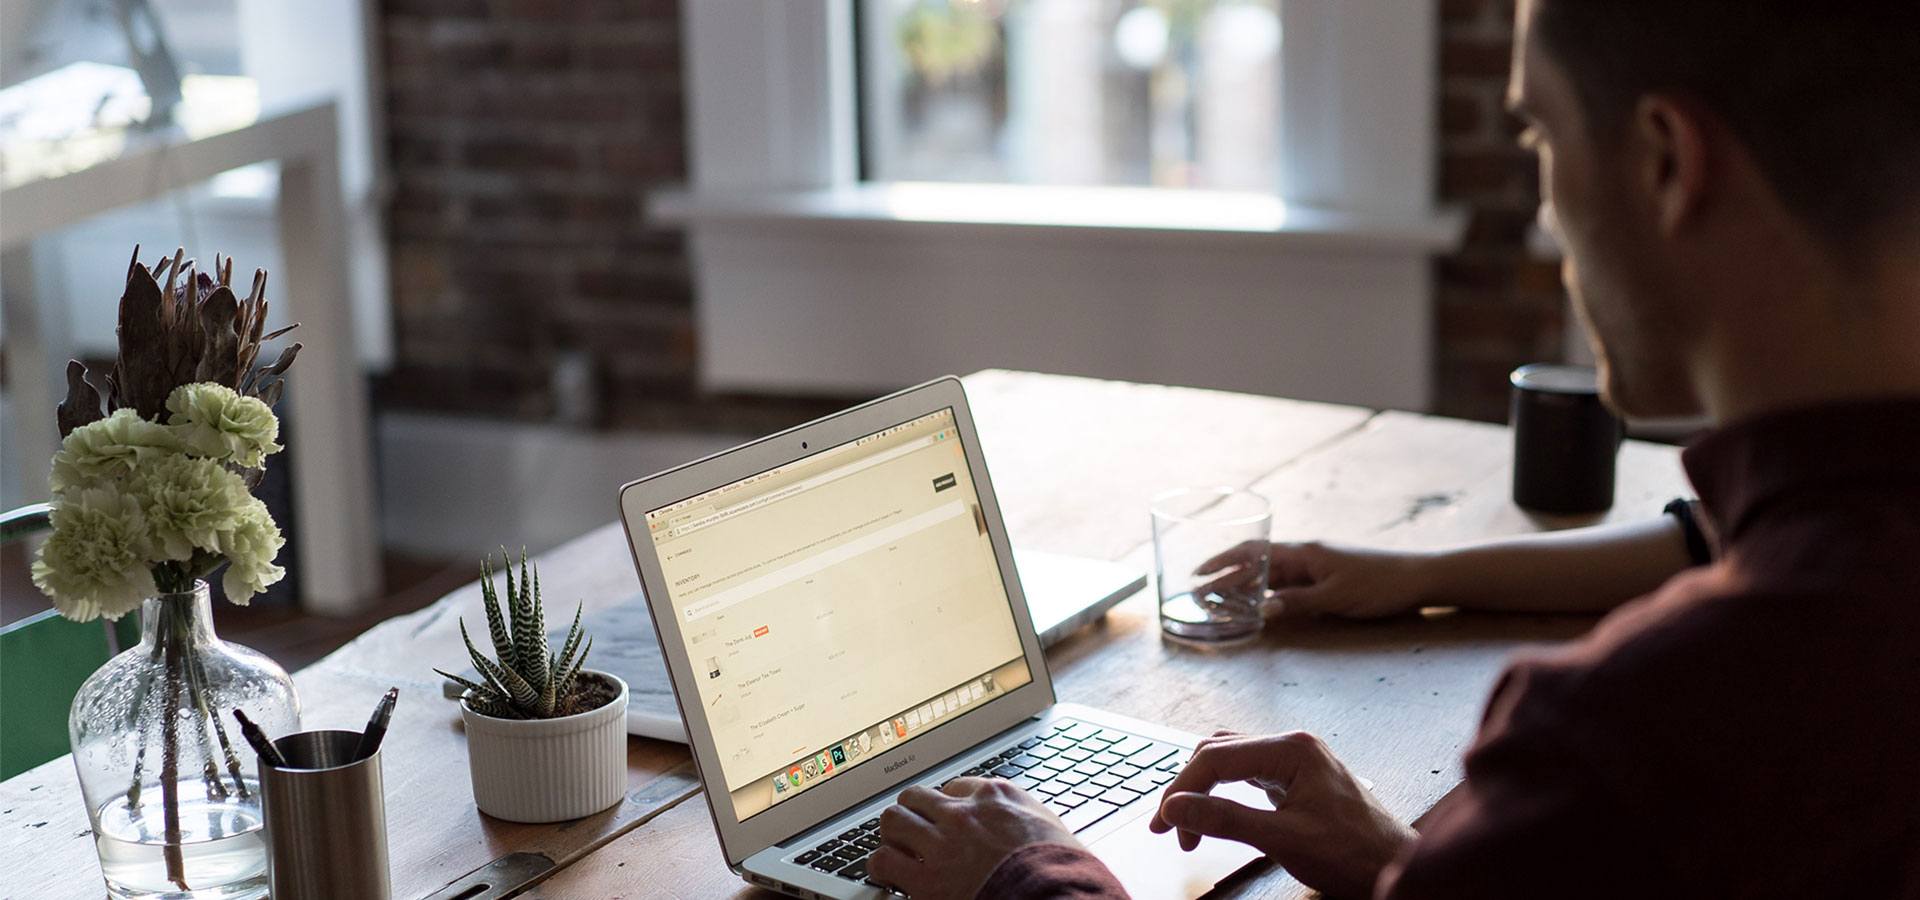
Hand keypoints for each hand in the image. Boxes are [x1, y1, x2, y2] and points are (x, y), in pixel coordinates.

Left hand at [869, 777, 1080, 899]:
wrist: (1054, 898)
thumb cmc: (1063, 871)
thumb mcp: (1052, 829)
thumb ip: (1026, 819)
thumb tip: (1023, 826)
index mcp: (996, 797)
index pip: (957, 786)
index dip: (950, 805)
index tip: (949, 819)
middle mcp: (963, 814)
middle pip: (916, 797)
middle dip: (913, 814)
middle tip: (915, 831)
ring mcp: (940, 844)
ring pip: (893, 820)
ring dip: (893, 836)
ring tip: (897, 850)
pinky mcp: (924, 879)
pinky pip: (882, 861)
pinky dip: (882, 867)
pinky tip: (890, 876)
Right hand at [1149, 731, 1415, 899]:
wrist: (1396, 868)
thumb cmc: (1355, 854)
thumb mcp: (1283, 839)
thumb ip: (1226, 820)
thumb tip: (1176, 808)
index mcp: (1292, 749)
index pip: (1216, 757)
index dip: (1183, 789)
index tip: (1165, 823)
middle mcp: (1293, 746)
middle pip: (1218, 753)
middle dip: (1188, 789)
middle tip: (1169, 828)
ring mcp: (1296, 761)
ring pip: (1231, 761)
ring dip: (1204, 790)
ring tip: (1187, 825)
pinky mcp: (1298, 779)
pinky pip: (1248, 774)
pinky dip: (1224, 793)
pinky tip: (1217, 813)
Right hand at [1196, 541, 1431, 618]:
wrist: (1418, 578)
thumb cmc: (1379, 585)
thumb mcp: (1336, 597)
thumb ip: (1298, 602)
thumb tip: (1262, 610)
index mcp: (1304, 553)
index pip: (1253, 552)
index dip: (1223, 561)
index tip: (1198, 573)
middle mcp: (1305, 556)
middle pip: (1257, 564)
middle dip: (1226, 577)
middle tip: (1199, 594)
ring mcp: (1315, 567)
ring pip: (1270, 575)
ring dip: (1245, 586)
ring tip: (1219, 602)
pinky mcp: (1326, 579)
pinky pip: (1288, 585)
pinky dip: (1268, 594)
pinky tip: (1258, 605)